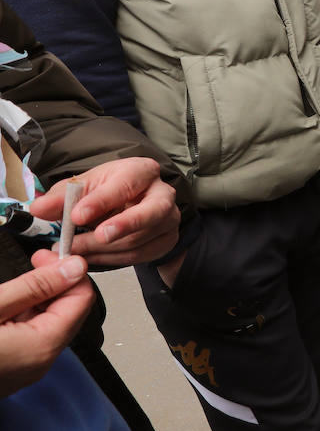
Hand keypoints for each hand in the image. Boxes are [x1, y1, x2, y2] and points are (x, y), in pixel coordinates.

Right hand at [0, 250, 93, 397]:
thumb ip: (34, 287)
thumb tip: (73, 268)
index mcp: (43, 345)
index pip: (82, 299)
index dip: (69, 271)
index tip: (47, 254)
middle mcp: (41, 361)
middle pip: (68, 311)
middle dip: (54, 282)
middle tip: (32, 261)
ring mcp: (25, 369)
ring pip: (47, 323)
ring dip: (37, 298)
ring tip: (13, 283)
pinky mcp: (10, 370)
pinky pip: (29, 337)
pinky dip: (22, 316)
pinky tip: (4, 304)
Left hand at [28, 157, 180, 266]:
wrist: (132, 205)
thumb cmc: (109, 190)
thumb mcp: (84, 186)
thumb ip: (61, 197)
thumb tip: (39, 208)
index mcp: (142, 171)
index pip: (126, 184)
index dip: (101, 201)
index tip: (77, 216)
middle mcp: (163, 194)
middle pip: (151, 212)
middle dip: (123, 225)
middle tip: (98, 236)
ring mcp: (169, 219)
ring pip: (140, 239)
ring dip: (104, 248)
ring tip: (75, 250)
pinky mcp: (166, 240)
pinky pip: (139, 255)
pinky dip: (111, 259)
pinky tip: (90, 256)